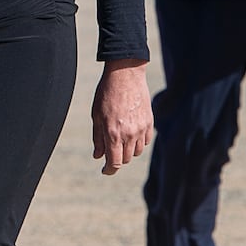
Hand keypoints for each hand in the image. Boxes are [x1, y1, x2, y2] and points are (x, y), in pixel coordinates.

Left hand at [91, 58, 153, 174]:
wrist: (125, 75)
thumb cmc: (106, 93)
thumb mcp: (96, 115)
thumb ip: (97, 138)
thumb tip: (98, 156)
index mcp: (112, 133)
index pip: (114, 163)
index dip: (109, 170)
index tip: (105, 170)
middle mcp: (129, 134)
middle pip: (125, 159)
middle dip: (116, 158)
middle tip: (109, 150)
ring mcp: (141, 129)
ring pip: (136, 152)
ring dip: (128, 150)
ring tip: (120, 137)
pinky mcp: (150, 123)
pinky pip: (145, 141)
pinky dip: (138, 142)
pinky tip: (131, 132)